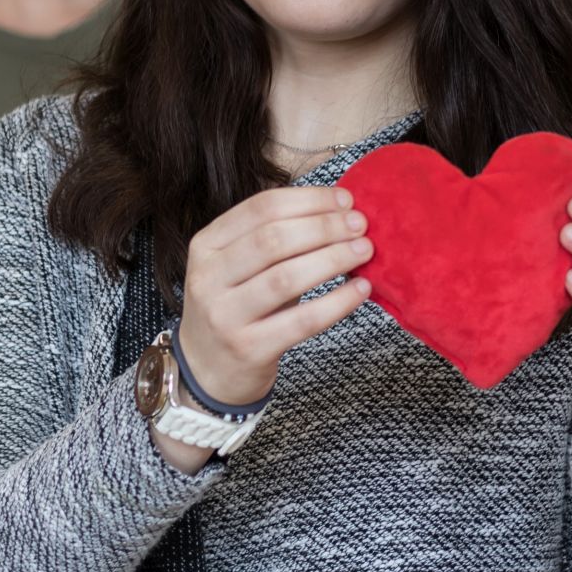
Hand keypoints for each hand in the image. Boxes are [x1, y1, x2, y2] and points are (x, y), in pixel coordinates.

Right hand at [160, 187, 373, 471]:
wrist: (207, 370)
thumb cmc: (238, 306)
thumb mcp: (241, 265)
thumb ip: (277, 237)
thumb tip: (341, 209)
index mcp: (206, 245)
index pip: (261, 208)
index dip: (309, 200)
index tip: (346, 200)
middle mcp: (208, 278)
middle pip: (273, 240)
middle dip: (324, 227)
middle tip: (360, 225)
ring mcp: (225, 316)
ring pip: (286, 278)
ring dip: (333, 259)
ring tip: (364, 250)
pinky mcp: (248, 349)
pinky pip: (301, 321)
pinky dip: (337, 302)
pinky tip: (361, 289)